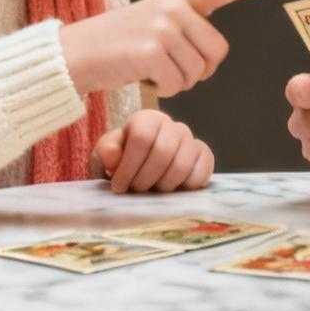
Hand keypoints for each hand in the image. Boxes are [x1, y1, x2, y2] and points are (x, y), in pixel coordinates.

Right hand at [59, 0, 282, 96]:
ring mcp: (162, 26)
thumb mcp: (154, 25)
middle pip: (217, 53)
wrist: (75, 54)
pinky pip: (177, 83)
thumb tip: (214, 55)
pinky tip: (141, 75)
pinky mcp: (151, 50)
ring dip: (178, 81)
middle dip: (199, 69)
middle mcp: (174, 6)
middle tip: (168, 65)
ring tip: (149, 67)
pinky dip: (163, 89)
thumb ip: (185, 29)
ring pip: (198, 72)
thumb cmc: (119, 46)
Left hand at [90, 109, 214, 192]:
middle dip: (145, 178)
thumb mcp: (105, 155)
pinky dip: (186, 187)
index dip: (128, 166)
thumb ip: (106, 152)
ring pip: (182, 165)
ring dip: (164, 186)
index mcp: (147, 119)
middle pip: (163, 152)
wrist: (142, 170)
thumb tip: (113, 156)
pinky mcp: (204, 157)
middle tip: (136, 190)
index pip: (142, 137)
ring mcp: (191, 141)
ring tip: (153, 190)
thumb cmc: (122, 161)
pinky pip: (201, 172)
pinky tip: (173, 190)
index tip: (118, 186)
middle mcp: (173, 126)